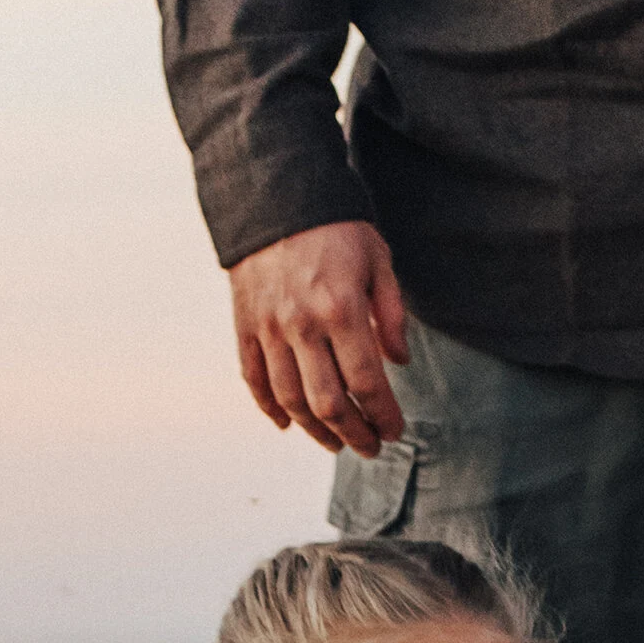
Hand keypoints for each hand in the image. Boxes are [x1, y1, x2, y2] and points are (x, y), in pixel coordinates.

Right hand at [229, 222, 410, 455]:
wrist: (274, 196)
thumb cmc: (335, 228)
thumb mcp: (378, 260)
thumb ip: (391, 314)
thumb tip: (398, 362)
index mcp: (341, 309)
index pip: (367, 382)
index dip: (383, 416)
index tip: (394, 431)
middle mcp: (302, 325)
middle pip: (329, 404)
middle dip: (354, 434)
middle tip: (370, 446)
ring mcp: (269, 328)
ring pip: (291, 401)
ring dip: (316, 431)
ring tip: (336, 441)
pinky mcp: (245, 325)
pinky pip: (254, 379)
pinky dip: (270, 409)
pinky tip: (289, 425)